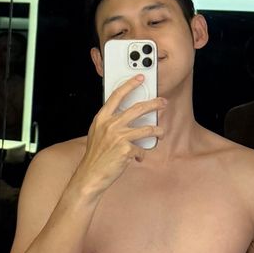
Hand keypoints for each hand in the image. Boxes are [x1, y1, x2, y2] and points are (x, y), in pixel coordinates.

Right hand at [72, 75, 164, 197]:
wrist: (91, 174)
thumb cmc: (96, 155)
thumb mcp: (97, 133)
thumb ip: (109, 122)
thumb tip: (128, 116)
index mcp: (102, 118)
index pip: (117, 95)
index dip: (129, 84)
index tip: (139, 78)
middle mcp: (110, 124)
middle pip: (138, 108)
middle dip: (154, 104)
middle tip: (163, 102)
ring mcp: (119, 136)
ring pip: (147, 129)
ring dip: (158, 131)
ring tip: (161, 133)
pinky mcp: (126, 149)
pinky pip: (142, 149)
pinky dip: (142, 153)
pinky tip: (138, 157)